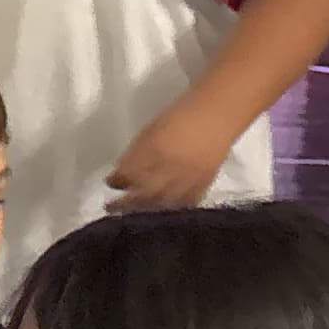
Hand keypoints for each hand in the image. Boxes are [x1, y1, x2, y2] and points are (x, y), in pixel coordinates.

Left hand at [106, 101, 234, 210]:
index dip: (116, 180)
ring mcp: (190, 176)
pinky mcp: (206, 182)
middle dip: (125, 203)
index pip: (128, 173)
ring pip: (164, 203)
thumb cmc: (179, 117)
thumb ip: (136, 154)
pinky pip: (187, 202)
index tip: (110, 183)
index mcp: (154, 149)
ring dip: (146, 210)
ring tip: (135, 213)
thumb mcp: (150, 131)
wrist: (217, 114)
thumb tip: (122, 173)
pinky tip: (163, 211)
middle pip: (144, 193)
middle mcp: (171, 166)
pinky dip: (173, 209)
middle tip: (113, 207)